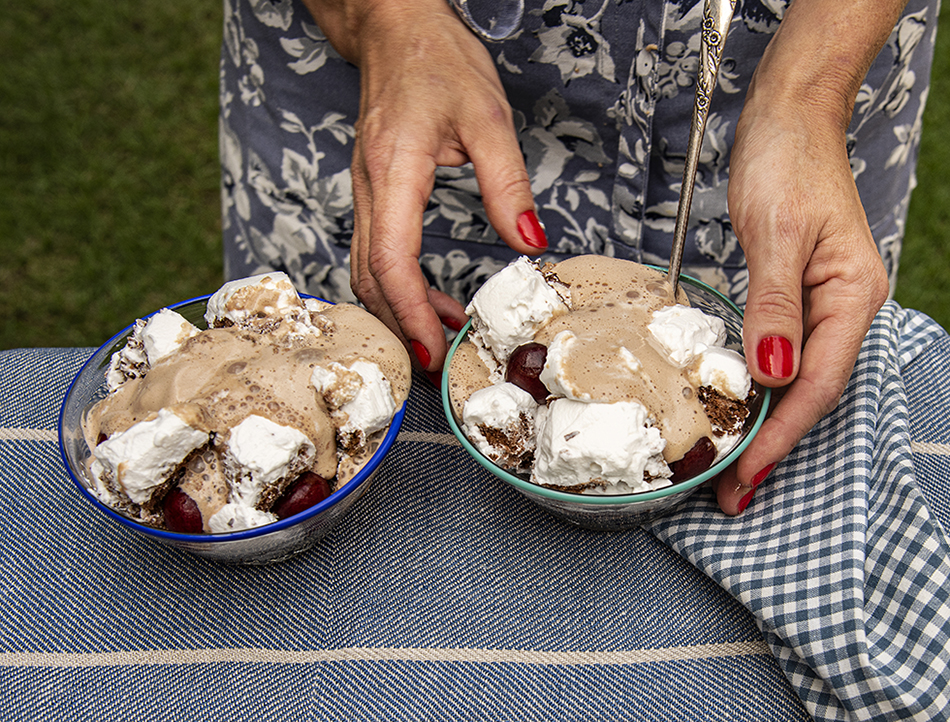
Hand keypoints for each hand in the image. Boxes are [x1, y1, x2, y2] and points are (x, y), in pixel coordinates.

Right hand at [304, 0, 545, 372]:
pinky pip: (375, 252)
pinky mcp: (373, 194)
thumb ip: (508, 184)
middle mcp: (370, 188)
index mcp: (394, 171)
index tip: (434, 346)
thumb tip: (528, 241)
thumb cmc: (435, 61)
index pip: (391, 259)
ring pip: (367, 270)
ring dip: (400, 309)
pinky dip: (398, 286)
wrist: (395, 30)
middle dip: (402, 325)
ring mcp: (366, 192)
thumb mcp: (487, 117)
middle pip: (370, 277)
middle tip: (439, 360)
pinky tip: (429, 297)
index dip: (411, 311)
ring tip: (442, 332)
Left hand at [712, 84, 888, 515]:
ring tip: (726, 467)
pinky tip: (733, 408)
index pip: (814, 385)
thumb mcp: (776, 235)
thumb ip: (775, 307)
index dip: (779, 435)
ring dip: (761, 424)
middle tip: (729, 493)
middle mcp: (842, 309)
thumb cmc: (786, 165)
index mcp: (851, 299)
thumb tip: (773, 375)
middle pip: (808, 393)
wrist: (786, 120)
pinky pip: (779, 354)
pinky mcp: (793, 296)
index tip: (744, 476)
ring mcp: (819, 305)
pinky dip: (756, 388)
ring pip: (793, 380)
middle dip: (770, 444)